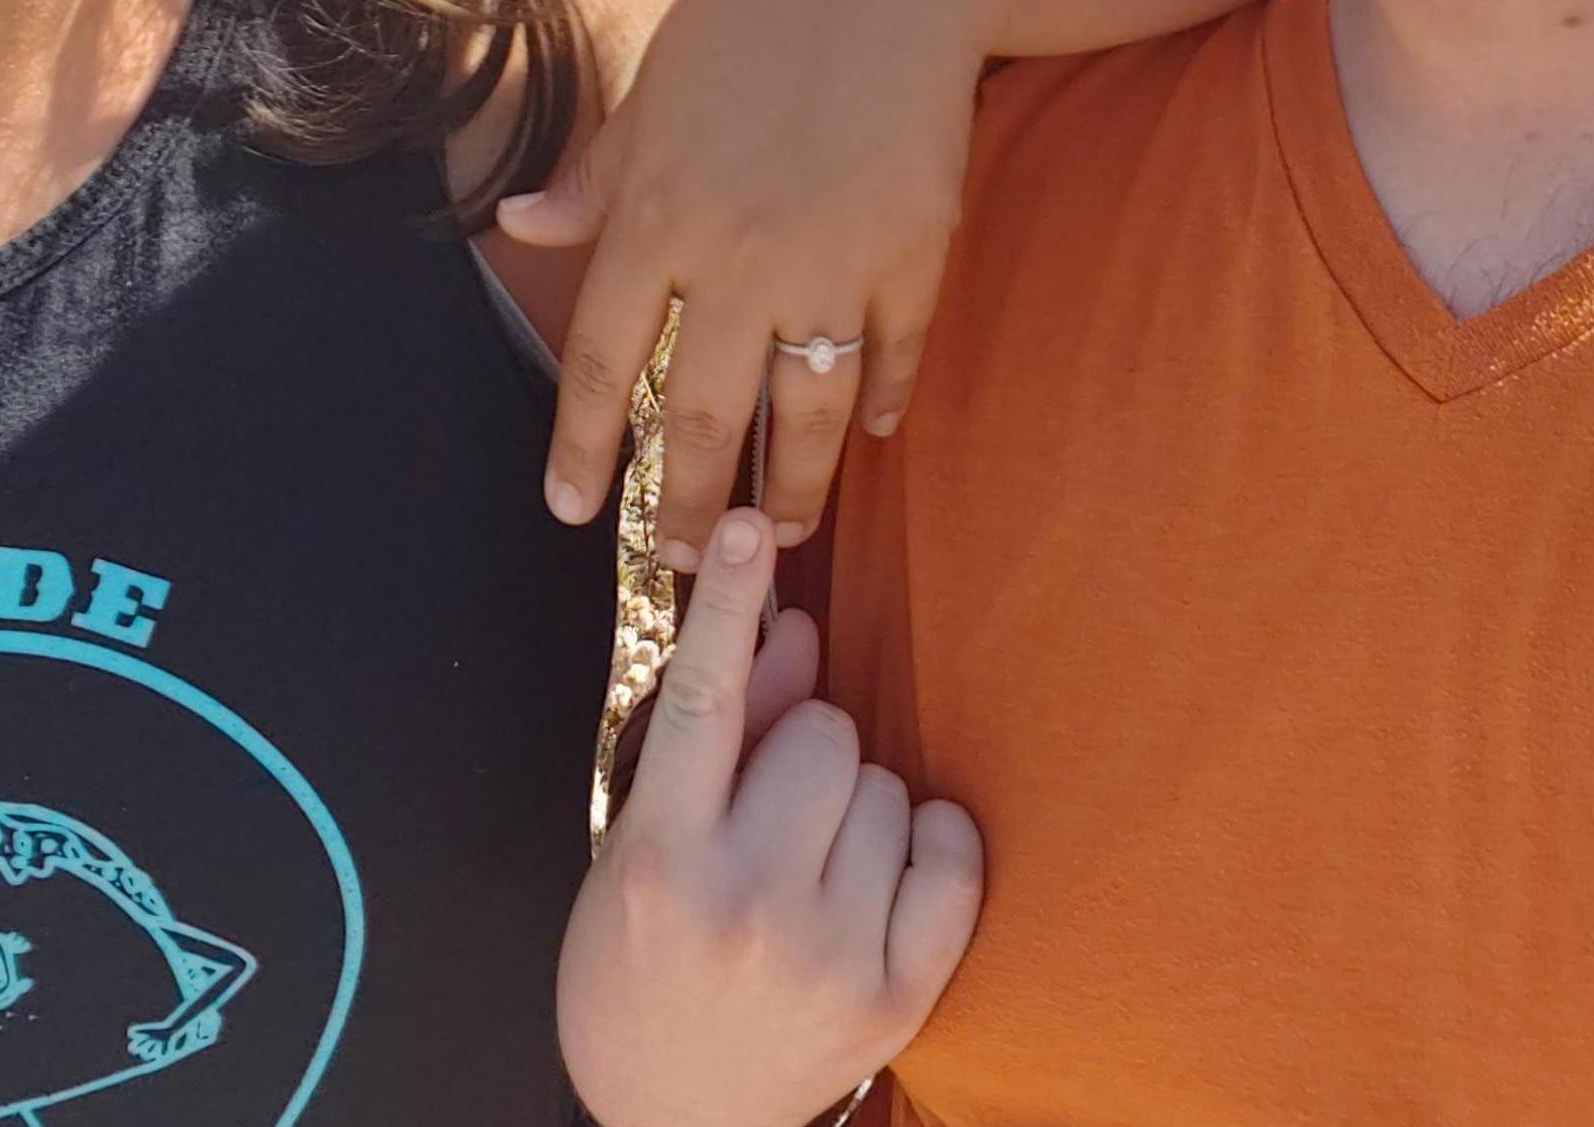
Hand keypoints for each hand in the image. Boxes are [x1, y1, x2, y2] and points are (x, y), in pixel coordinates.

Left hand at [505, 0, 986, 571]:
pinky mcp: (914, 253)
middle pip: (696, 414)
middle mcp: (735, 253)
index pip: (596, 362)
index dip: (579, 448)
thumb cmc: (756, 9)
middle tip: (678, 561)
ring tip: (776, 534)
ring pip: (800, 414)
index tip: (569, 510)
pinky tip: (866, 437)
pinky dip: (878, 406)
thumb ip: (594, 176)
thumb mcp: (654, 87)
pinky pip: (889, 360)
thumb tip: (517, 226)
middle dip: (681, 504)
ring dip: (787, 488)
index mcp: (653, 210)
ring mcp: (832, 261)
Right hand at [558, 509, 982, 1126]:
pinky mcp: (895, 999)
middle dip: (803, 746)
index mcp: (665, 857)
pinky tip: (885, 871)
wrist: (677, 1124)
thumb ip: (721, 733)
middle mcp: (747, 903)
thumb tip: (793, 623)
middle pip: (824, 732)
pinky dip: (929, 845)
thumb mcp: (644, 845)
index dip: (726, 605)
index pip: (703, 700)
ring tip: (812, 861)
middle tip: (772, 806)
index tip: (744, 527)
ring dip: (856, 802)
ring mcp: (827, 954)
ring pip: (885, 783)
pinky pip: (950, 856)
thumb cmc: (643, 964)